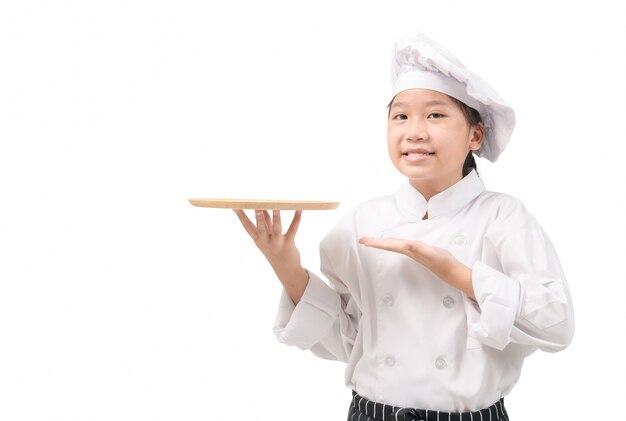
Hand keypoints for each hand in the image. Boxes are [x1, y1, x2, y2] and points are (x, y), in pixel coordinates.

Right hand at [234, 209, 307, 303]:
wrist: (286, 270)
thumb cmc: (275, 249)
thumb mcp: (267, 237)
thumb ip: (266, 222)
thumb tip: (263, 207)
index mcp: (258, 239)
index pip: (247, 226)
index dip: (241, 216)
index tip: (235, 206)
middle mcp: (266, 242)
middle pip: (261, 228)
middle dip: (258, 218)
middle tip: (256, 208)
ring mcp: (277, 243)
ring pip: (277, 229)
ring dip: (276, 218)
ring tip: (277, 207)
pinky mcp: (289, 243)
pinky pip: (293, 229)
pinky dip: (296, 219)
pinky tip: (299, 210)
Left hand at [358, 236, 474, 299]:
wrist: (451, 271)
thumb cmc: (442, 262)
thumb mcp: (431, 254)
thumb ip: (419, 249)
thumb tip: (406, 244)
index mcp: (408, 250)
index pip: (388, 245)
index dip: (376, 242)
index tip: (363, 241)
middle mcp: (408, 251)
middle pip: (388, 245)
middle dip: (375, 242)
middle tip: (361, 240)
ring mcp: (412, 251)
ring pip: (394, 245)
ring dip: (383, 242)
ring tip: (372, 241)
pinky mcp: (417, 251)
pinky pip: (402, 245)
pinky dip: (395, 242)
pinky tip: (392, 242)